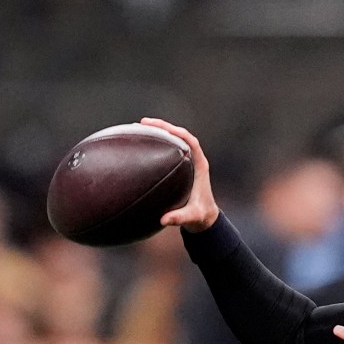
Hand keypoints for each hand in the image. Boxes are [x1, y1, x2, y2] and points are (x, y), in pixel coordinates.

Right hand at [139, 117, 219, 232]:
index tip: (163, 128)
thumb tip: (163, 220)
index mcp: (200, 167)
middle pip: (180, 135)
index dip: (178, 132)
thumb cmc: (200, 217)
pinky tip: (141, 142)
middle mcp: (194, 161)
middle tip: (143, 123)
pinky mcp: (181, 167)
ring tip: (139, 127)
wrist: (205, 219)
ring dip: (159, 131)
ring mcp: (188, 163)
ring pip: (174, 140)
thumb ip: (179, 218)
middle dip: (163, 126)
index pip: (191, 142)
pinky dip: (157, 142)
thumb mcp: (191, 217)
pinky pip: (169, 149)